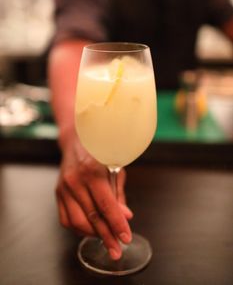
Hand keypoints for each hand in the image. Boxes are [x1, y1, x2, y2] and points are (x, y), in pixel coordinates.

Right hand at [56, 134, 132, 259]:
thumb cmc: (100, 153)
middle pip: (92, 217)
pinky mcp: (57, 193)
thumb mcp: (115, 168)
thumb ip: (118, 194)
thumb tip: (125, 217)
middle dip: (107, 236)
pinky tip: (90, 230)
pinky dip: (78, 229)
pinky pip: (65, 219)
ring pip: (77, 221)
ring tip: (106, 240)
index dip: (117, 224)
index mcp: (92, 171)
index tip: (126, 238)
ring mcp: (63, 187)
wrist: (76, 140)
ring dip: (93, 235)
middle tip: (117, 251)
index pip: (106, 205)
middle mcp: (75, 180)